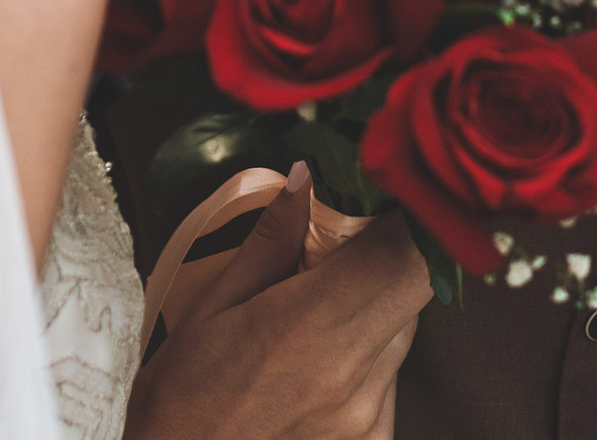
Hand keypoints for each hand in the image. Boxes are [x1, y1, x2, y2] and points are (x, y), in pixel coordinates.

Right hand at [125, 163, 431, 439]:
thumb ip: (269, 243)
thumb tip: (304, 182)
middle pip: (415, 285)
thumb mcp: (209, 310)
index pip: (397, 252)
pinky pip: (391, 378)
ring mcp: (365, 416)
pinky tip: (322, 360)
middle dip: (392, 254)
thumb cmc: (181, 404)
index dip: (395, 217)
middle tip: (348, 248)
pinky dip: (369, 356)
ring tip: (321, 310)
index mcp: (305, 328)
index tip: (374, 202)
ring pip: (405, 329)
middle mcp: (348, 374)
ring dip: (378, 304)